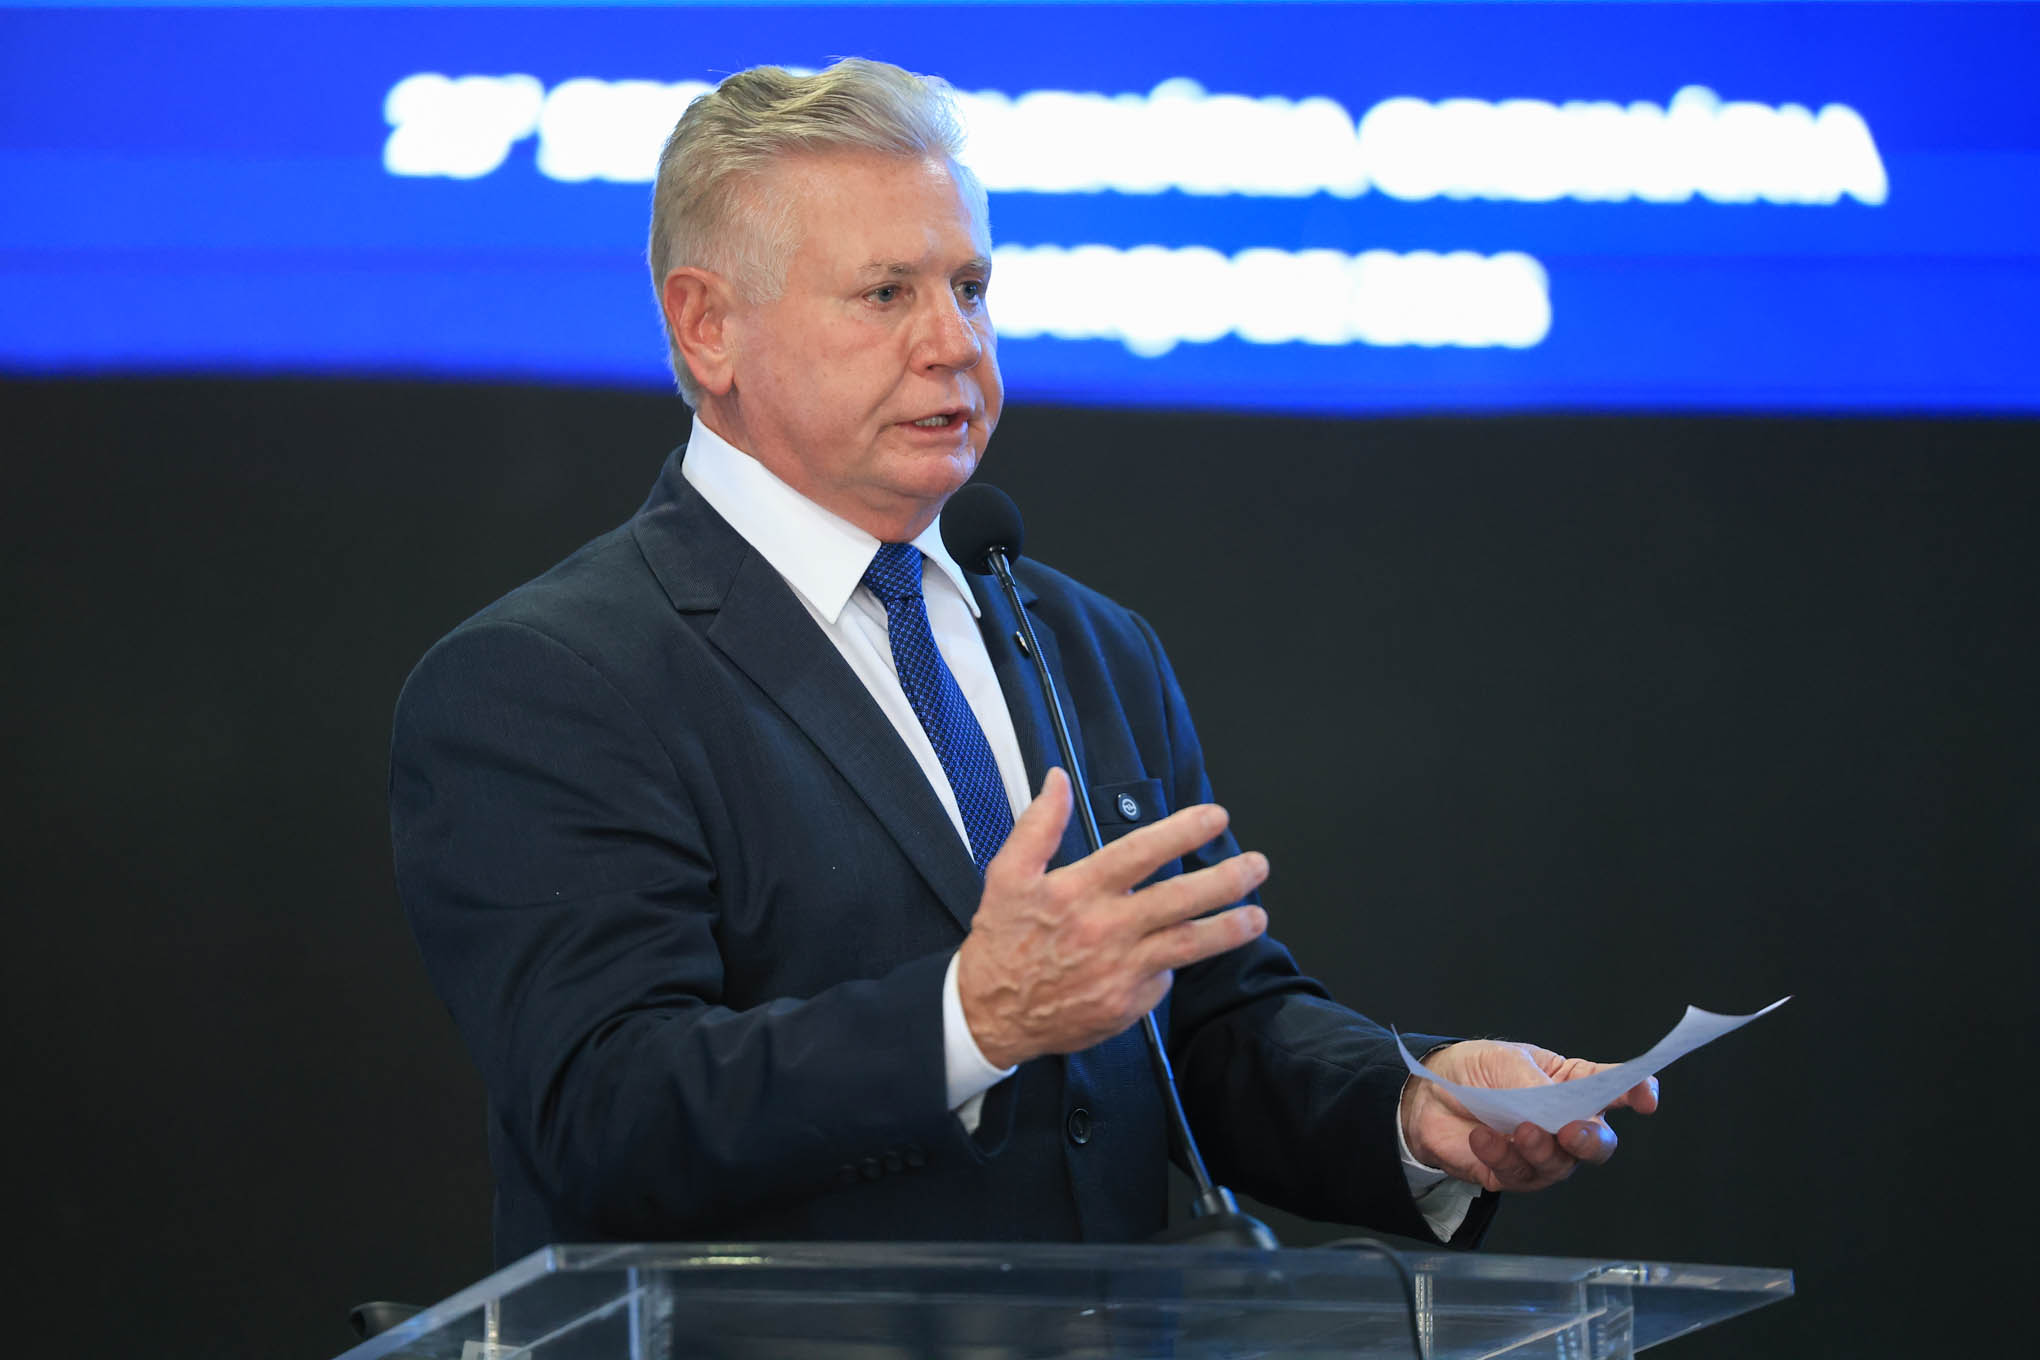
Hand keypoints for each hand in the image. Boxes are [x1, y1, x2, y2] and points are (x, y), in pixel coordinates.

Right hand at [955, 768, 1269, 1068]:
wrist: (989, 1015)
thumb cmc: (1001, 942)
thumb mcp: (1007, 876)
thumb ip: (1038, 825)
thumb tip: (1058, 778)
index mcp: (1078, 892)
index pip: (1141, 852)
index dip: (1183, 831)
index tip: (1215, 816)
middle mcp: (1106, 930)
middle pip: (1179, 899)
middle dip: (1226, 880)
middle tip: (1257, 864)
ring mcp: (1120, 971)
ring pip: (1188, 946)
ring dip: (1228, 929)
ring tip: (1258, 916)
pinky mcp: (1127, 1006)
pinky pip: (1162, 980)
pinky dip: (1174, 964)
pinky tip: (1181, 954)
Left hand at [1401, 1040, 1660, 1193]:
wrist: (1424, 1096)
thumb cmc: (1474, 1070)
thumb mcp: (1506, 1062)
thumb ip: (1537, 1086)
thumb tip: (1561, 1110)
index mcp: (1573, 1085)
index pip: (1616, 1089)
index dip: (1638, 1092)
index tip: (1645, 1097)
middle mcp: (1565, 1123)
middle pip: (1598, 1144)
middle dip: (1591, 1141)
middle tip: (1571, 1132)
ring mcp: (1541, 1153)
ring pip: (1560, 1165)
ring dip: (1541, 1149)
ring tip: (1519, 1130)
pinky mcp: (1512, 1174)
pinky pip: (1518, 1174)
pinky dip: (1501, 1155)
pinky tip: (1483, 1137)